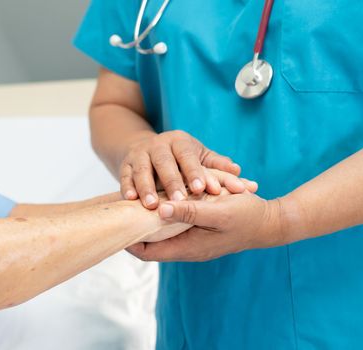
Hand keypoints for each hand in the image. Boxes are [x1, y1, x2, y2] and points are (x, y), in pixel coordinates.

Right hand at [120, 130, 243, 208]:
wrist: (148, 150)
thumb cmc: (181, 158)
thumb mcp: (199, 157)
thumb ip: (216, 165)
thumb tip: (238, 171)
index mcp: (179, 141)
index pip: (188, 155)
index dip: (194, 171)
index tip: (201, 188)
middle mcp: (158, 145)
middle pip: (164, 162)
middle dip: (171, 181)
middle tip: (180, 201)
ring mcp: (139, 154)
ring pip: (142, 169)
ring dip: (146, 187)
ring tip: (153, 205)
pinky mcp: (125, 164)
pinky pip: (124, 175)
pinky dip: (127, 187)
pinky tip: (130, 200)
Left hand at [128, 192, 287, 261]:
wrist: (270, 222)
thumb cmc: (247, 217)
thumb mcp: (218, 211)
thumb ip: (189, 211)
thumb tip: (160, 209)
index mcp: (188, 248)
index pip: (147, 251)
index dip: (128, 239)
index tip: (116, 221)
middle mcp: (186, 247)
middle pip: (150, 243)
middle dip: (136, 227)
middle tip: (122, 207)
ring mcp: (192, 240)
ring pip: (161, 232)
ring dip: (150, 218)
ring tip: (136, 200)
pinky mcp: (198, 230)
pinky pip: (174, 225)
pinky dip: (165, 212)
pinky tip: (160, 196)